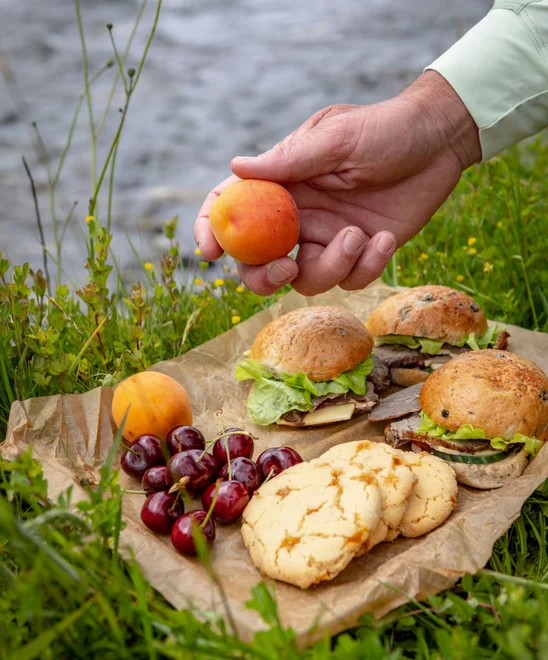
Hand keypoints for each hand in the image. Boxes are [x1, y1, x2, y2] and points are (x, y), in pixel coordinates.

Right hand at [194, 71, 480, 295]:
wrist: (439, 142)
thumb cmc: (385, 129)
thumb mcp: (337, 138)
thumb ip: (289, 159)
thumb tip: (236, 167)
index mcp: (282, 183)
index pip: (232, 208)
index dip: (212, 229)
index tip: (209, 252)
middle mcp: (297, 216)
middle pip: (259, 262)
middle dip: (264, 277)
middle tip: (286, 269)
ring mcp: (327, 238)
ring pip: (305, 280)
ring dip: (330, 267)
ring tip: (358, 235)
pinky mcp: (359, 254)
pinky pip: (349, 279)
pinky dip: (367, 266)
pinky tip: (386, 237)